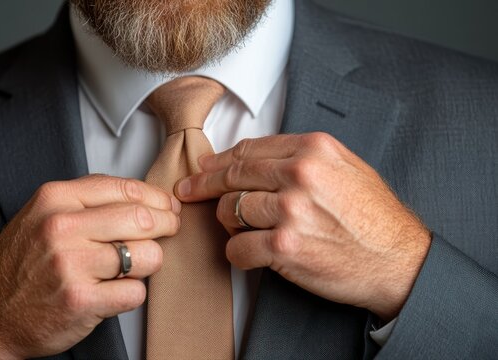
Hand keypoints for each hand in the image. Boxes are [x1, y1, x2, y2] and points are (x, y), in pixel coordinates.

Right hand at [0, 175, 180, 358]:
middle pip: (143, 219)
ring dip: (148, 263)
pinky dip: (132, 293)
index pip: (126, 188)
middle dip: (166, 226)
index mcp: (56, 199)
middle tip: (169, 231)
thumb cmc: (22, 263)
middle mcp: (62, 228)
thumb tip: (143, 197)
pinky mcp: (81, 301)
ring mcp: (71, 265)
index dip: (156, 199)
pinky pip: (135, 292)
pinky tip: (115, 290)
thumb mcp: (44, 214)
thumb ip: (89, 201)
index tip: (166, 207)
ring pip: (147, 256)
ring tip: (131, 266)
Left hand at [176, 133, 430, 320]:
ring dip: (228, 223)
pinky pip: (237, 248)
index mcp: (313, 150)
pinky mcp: (285, 248)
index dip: (219, 160)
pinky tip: (247, 254)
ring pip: (230, 210)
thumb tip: (259, 158)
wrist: (399, 260)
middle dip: (204, 184)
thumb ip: (304, 156)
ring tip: (240, 229)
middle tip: (189, 192)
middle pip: (233, 176)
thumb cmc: (375, 218)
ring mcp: (291, 211)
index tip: (204, 168)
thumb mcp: (347, 167)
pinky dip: (236, 253)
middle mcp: (300, 175)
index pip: (249, 150)